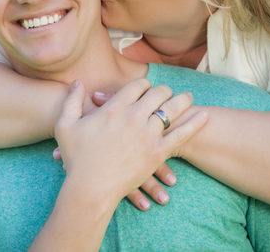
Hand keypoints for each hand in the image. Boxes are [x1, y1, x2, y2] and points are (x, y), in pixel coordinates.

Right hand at [54, 79, 207, 206]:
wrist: (90, 187)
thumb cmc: (76, 157)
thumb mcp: (65, 125)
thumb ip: (71, 100)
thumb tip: (77, 82)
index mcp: (113, 108)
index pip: (136, 86)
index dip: (142, 84)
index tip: (145, 87)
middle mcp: (133, 117)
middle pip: (156, 94)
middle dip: (162, 90)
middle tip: (167, 92)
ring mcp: (148, 135)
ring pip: (172, 109)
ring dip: (181, 100)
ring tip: (188, 97)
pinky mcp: (158, 153)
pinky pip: (182, 134)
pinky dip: (195, 123)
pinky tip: (204, 115)